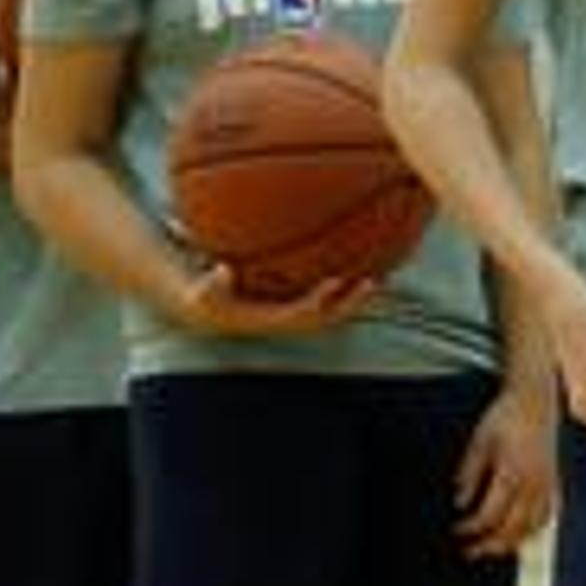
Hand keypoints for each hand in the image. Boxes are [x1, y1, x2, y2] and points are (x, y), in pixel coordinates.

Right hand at [173, 266, 379, 338]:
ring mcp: (294, 316)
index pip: (302, 313)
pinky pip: (326, 299)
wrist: (209, 314)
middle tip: (374, 282)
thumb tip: (223, 270)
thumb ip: (212, 284)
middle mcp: (288, 321)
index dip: (321, 300)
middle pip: (328, 317)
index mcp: (271, 318)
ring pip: (332, 311)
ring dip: (356, 299)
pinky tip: (360, 265)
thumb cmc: (207, 298)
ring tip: (382, 277)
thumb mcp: (203, 292)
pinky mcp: (295, 307)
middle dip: (351, 303)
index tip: (336, 281)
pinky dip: (344, 288)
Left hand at [453, 381, 558, 556]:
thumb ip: (469, 473)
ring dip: (510, 543)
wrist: (536, 399)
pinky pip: (545, 517)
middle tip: (469, 551)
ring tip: (491, 550)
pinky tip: (518, 535)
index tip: (457, 530)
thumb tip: (460, 502)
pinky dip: (531, 531)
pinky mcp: (554, 483)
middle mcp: (533, 484)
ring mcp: (546, 485)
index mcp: (511, 473)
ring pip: (531, 528)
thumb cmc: (506, 416)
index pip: (489, 515)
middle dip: (488, 545)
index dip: (471, 528)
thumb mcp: (479, 441)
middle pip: (512, 529)